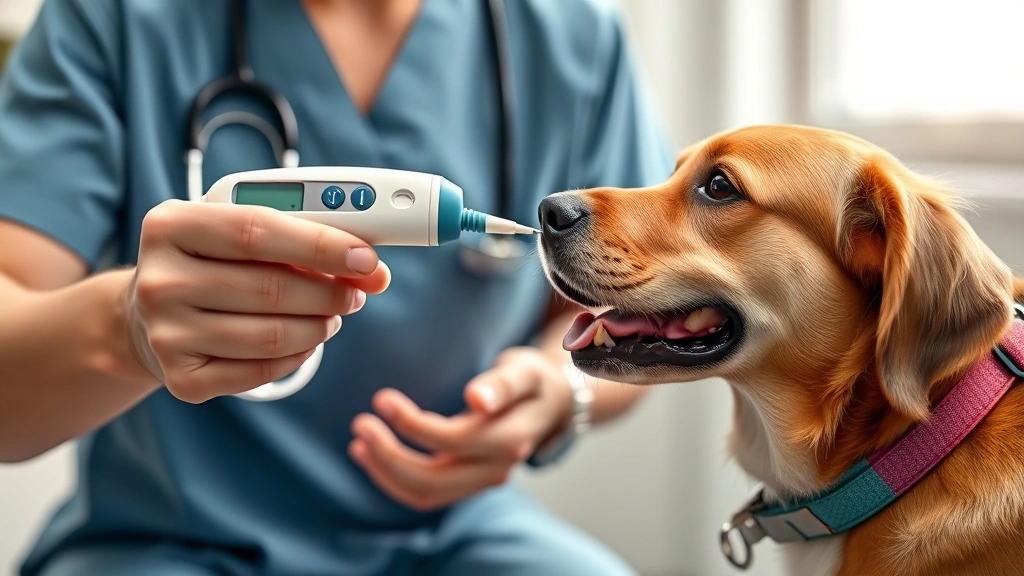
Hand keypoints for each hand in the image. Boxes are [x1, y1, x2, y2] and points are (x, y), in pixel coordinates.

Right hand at [125, 199, 390, 402]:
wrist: (149, 312)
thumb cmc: (213, 260)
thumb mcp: (244, 232)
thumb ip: (305, 237)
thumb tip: (374, 269)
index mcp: (171, 225)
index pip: (257, 231)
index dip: (320, 245)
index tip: (366, 257)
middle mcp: (159, 280)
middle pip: (271, 289)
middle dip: (330, 292)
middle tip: (357, 292)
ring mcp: (165, 334)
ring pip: (273, 336)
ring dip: (320, 326)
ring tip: (331, 316)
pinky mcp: (181, 379)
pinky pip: (262, 371)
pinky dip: (298, 355)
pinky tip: (304, 340)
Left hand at [348, 348, 573, 510]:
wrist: (550, 404)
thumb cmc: (532, 380)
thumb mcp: (524, 370)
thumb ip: (502, 384)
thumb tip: (477, 399)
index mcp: (509, 438)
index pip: (453, 441)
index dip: (413, 425)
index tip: (382, 399)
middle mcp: (496, 468)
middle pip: (434, 480)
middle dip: (390, 456)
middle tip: (360, 424)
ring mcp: (482, 480)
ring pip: (426, 494)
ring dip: (386, 472)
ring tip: (359, 443)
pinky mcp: (468, 482)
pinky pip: (427, 493)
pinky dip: (394, 479)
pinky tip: (371, 455)